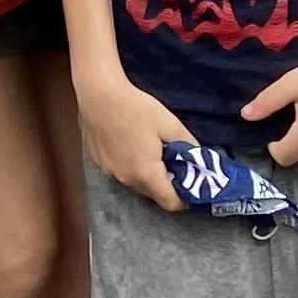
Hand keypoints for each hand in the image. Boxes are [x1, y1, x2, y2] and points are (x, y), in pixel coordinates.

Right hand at [76, 74, 190, 209]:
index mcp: (147, 173)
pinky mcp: (100, 164)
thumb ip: (188, 144)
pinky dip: (132, 167)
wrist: (98, 94)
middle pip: (153, 194)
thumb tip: (199, 157)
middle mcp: (127, 179)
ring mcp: (111, 172)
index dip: (184, 199)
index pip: (170, 203)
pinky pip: (122, 173)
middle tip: (175, 164)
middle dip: (167, 184)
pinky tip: (133, 145)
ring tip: (153, 152)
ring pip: (137, 184)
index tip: (192, 187)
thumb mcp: (170, 124)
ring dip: (148, 176)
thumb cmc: (136, 108)